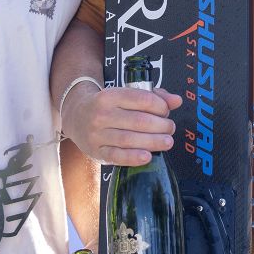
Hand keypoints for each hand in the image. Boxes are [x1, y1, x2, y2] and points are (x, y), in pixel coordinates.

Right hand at [61, 82, 179, 166]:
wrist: (76, 116)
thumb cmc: (109, 106)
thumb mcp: (126, 95)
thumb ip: (153, 96)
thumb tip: (176, 101)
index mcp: (110, 96)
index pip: (142, 99)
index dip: (160, 107)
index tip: (166, 112)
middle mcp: (101, 114)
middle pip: (139, 121)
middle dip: (161, 126)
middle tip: (170, 129)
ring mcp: (97, 134)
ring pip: (130, 139)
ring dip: (153, 142)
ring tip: (167, 142)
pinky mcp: (96, 152)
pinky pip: (117, 156)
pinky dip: (134, 158)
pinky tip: (148, 156)